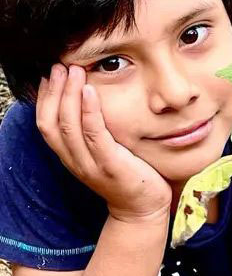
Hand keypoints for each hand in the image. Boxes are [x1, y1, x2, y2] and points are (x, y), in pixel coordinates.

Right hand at [34, 65, 169, 220]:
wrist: (143, 209)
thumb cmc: (128, 175)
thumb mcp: (105, 151)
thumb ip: (95, 131)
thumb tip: (92, 100)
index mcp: (70, 156)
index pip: (46, 123)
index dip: (44, 98)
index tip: (49, 74)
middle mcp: (74, 160)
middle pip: (51, 122)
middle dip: (53, 91)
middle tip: (59, 66)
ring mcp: (90, 164)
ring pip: (68, 125)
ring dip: (68, 95)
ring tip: (73, 71)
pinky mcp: (110, 165)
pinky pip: (94, 135)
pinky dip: (89, 111)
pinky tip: (90, 91)